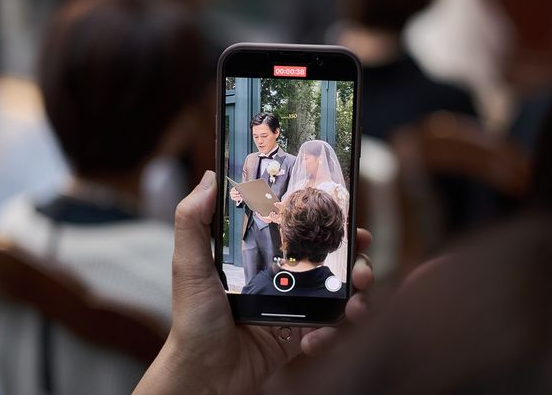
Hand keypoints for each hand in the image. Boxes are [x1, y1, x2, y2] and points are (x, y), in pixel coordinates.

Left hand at [134, 172, 373, 394]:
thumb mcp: (190, 265)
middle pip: (330, 258)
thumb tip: (211, 177)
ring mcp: (295, 305)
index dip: (327, 219)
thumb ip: (193, 220)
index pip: (301, 227)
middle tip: (361, 264)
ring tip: (357, 305)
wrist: (204, 376)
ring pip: (339, 291)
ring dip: (357, 296)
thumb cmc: (194, 319)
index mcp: (263, 253)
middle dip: (355, 258)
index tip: (347, 213)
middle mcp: (283, 275)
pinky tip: (317, 339)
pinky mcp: (300, 335)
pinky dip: (333, 333)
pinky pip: (329, 329)